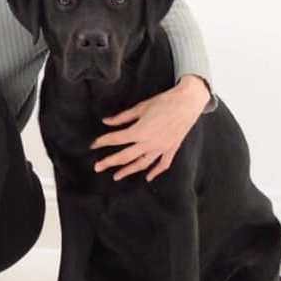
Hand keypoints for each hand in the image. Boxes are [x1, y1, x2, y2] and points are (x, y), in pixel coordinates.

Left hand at [90, 75, 209, 181]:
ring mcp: (161, 148)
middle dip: (109, 162)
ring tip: (116, 176)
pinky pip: (162, 164)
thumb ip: (122, 117)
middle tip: (97, 167)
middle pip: (125, 156)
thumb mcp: (140, 107)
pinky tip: (147, 178)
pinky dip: (155, 172)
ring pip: (142, 164)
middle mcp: (149, 143)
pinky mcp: (171, 149)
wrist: (188, 103)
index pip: (116, 139)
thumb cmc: (164, 102)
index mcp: (140, 131)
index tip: (93, 145)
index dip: (102, 142)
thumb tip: (106, 122)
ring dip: (128, 171)